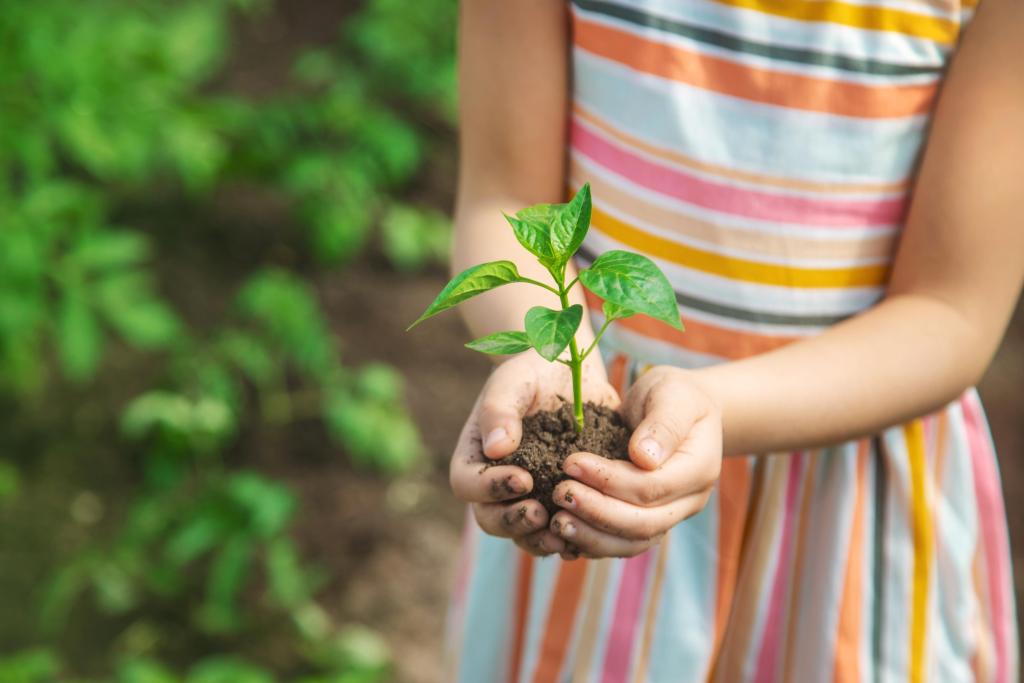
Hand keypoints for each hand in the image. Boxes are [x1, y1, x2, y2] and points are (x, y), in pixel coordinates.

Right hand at [449, 352, 618, 556]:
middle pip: (490, 519)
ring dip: (540, 539)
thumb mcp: (514, 380)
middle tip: (541, 512)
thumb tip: (496, 448)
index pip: (467, 484)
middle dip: (513, 522)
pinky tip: (588, 531)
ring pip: (522, 535)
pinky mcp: (558, 503)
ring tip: (564, 531)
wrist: (572, 374)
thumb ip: (500, 410)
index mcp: (475, 456)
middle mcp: (495, 484)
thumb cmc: (534, 371)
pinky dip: (569, 538)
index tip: (522, 479)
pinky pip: (557, 533)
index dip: (490, 489)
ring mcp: (527, 498)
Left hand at [548, 366, 721, 559]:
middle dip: (597, 512)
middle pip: (643, 523)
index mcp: (698, 468)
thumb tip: (644, 458)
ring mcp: (671, 516)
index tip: (571, 463)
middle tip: (559, 494)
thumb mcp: (673, 393)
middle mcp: (689, 501)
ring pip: (633, 543)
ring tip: (556, 522)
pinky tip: (564, 536)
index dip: (609, 481)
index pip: (651, 487)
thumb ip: (662, 423)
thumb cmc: (675, 395)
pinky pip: (623, 544)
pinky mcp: (650, 522)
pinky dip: (594, 543)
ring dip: (592, 537)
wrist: (682, 409)